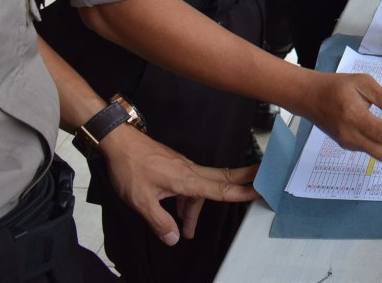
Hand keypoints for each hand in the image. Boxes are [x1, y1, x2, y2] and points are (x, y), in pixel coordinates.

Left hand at [99, 126, 258, 245]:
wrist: (119, 142)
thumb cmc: (130, 167)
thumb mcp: (141, 200)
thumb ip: (159, 221)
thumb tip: (173, 238)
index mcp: (186, 179)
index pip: (220, 189)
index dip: (240, 193)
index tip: (260, 191)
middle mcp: (189, 171)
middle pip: (222, 179)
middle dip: (242, 183)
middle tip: (262, 183)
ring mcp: (182, 167)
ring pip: (202, 187)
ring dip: (199, 207)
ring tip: (188, 229)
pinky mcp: (174, 167)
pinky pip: (189, 185)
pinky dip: (188, 201)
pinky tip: (177, 213)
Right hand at [290, 71, 381, 160]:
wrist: (309, 96)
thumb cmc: (336, 86)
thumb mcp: (363, 83)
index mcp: (354, 118)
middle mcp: (350, 136)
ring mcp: (347, 143)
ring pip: (378, 153)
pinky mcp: (347, 145)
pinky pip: (370, 148)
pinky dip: (381, 139)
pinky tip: (378, 122)